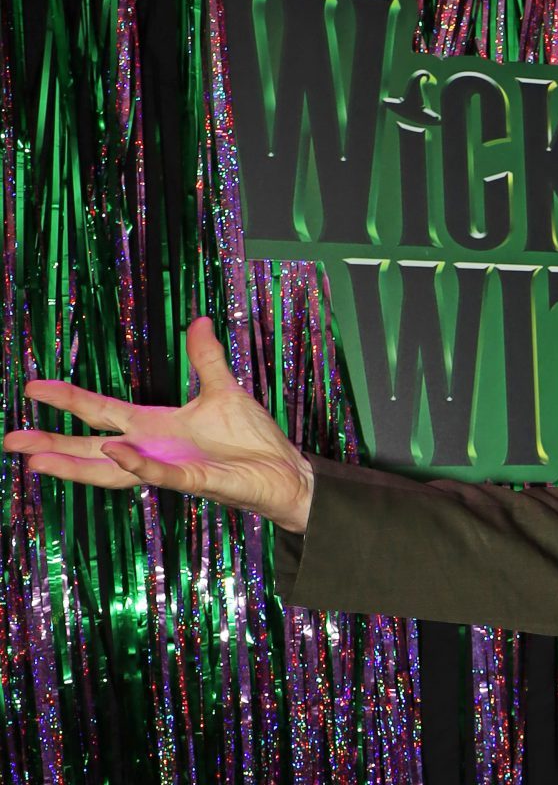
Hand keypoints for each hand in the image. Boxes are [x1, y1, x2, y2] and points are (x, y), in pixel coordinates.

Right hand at [4, 317, 315, 531]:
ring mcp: (171, 467)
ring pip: (113, 470)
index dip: (69, 400)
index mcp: (155, 427)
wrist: (285, 470)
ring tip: (38, 460)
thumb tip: (198, 321)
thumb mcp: (224, 391)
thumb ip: (205, 360)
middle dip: (51, 445)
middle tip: (11, 441)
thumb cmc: (251, 440)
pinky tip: (115, 451)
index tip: (31, 388)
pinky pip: (161, 473)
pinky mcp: (195, 481)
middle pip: (91, 448)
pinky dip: (139, 464)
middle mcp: (153, 450)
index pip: (102, 412)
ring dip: (77, 465)